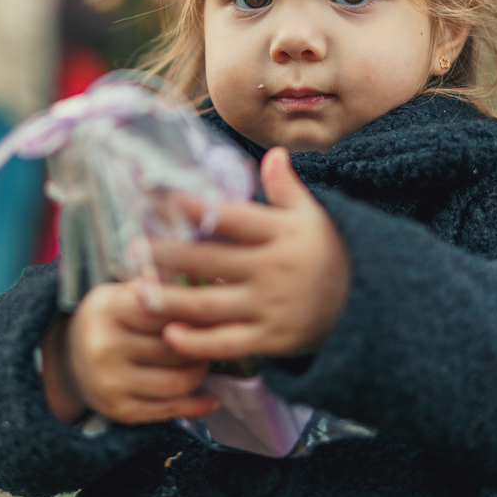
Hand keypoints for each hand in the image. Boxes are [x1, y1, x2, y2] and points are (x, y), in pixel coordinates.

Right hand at [43, 280, 218, 425]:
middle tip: (216, 339)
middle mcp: (104, 346)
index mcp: (108, 308)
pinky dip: (195, 404)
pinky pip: (168, 410)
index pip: (166, 310)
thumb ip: (156, 284)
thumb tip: (197, 278)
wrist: (68, 360)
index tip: (214, 312)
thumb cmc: (107, 320)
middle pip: (175, 347)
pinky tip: (208, 396)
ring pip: (178, 381)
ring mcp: (110, 381)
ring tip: (204, 361)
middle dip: (203, 344)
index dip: (196, 312)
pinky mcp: (119, 410)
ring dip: (200, 373)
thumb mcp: (122, 292)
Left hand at [152, 146, 350, 359]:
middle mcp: (272, 270)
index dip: (193, 208)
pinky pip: (227, 343)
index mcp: (280, 234)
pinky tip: (168, 333)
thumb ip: (287, 189)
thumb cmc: (329, 253)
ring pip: (210, 305)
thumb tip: (273, 153)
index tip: (159, 198)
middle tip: (130, 248)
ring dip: (170, 299)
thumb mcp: (314, 217)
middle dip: (166, 255)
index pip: (230, 217)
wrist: (366, 308)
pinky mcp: (269, 339)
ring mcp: (269, 307)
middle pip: (209, 261)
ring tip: (134, 291)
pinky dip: (196, 342)